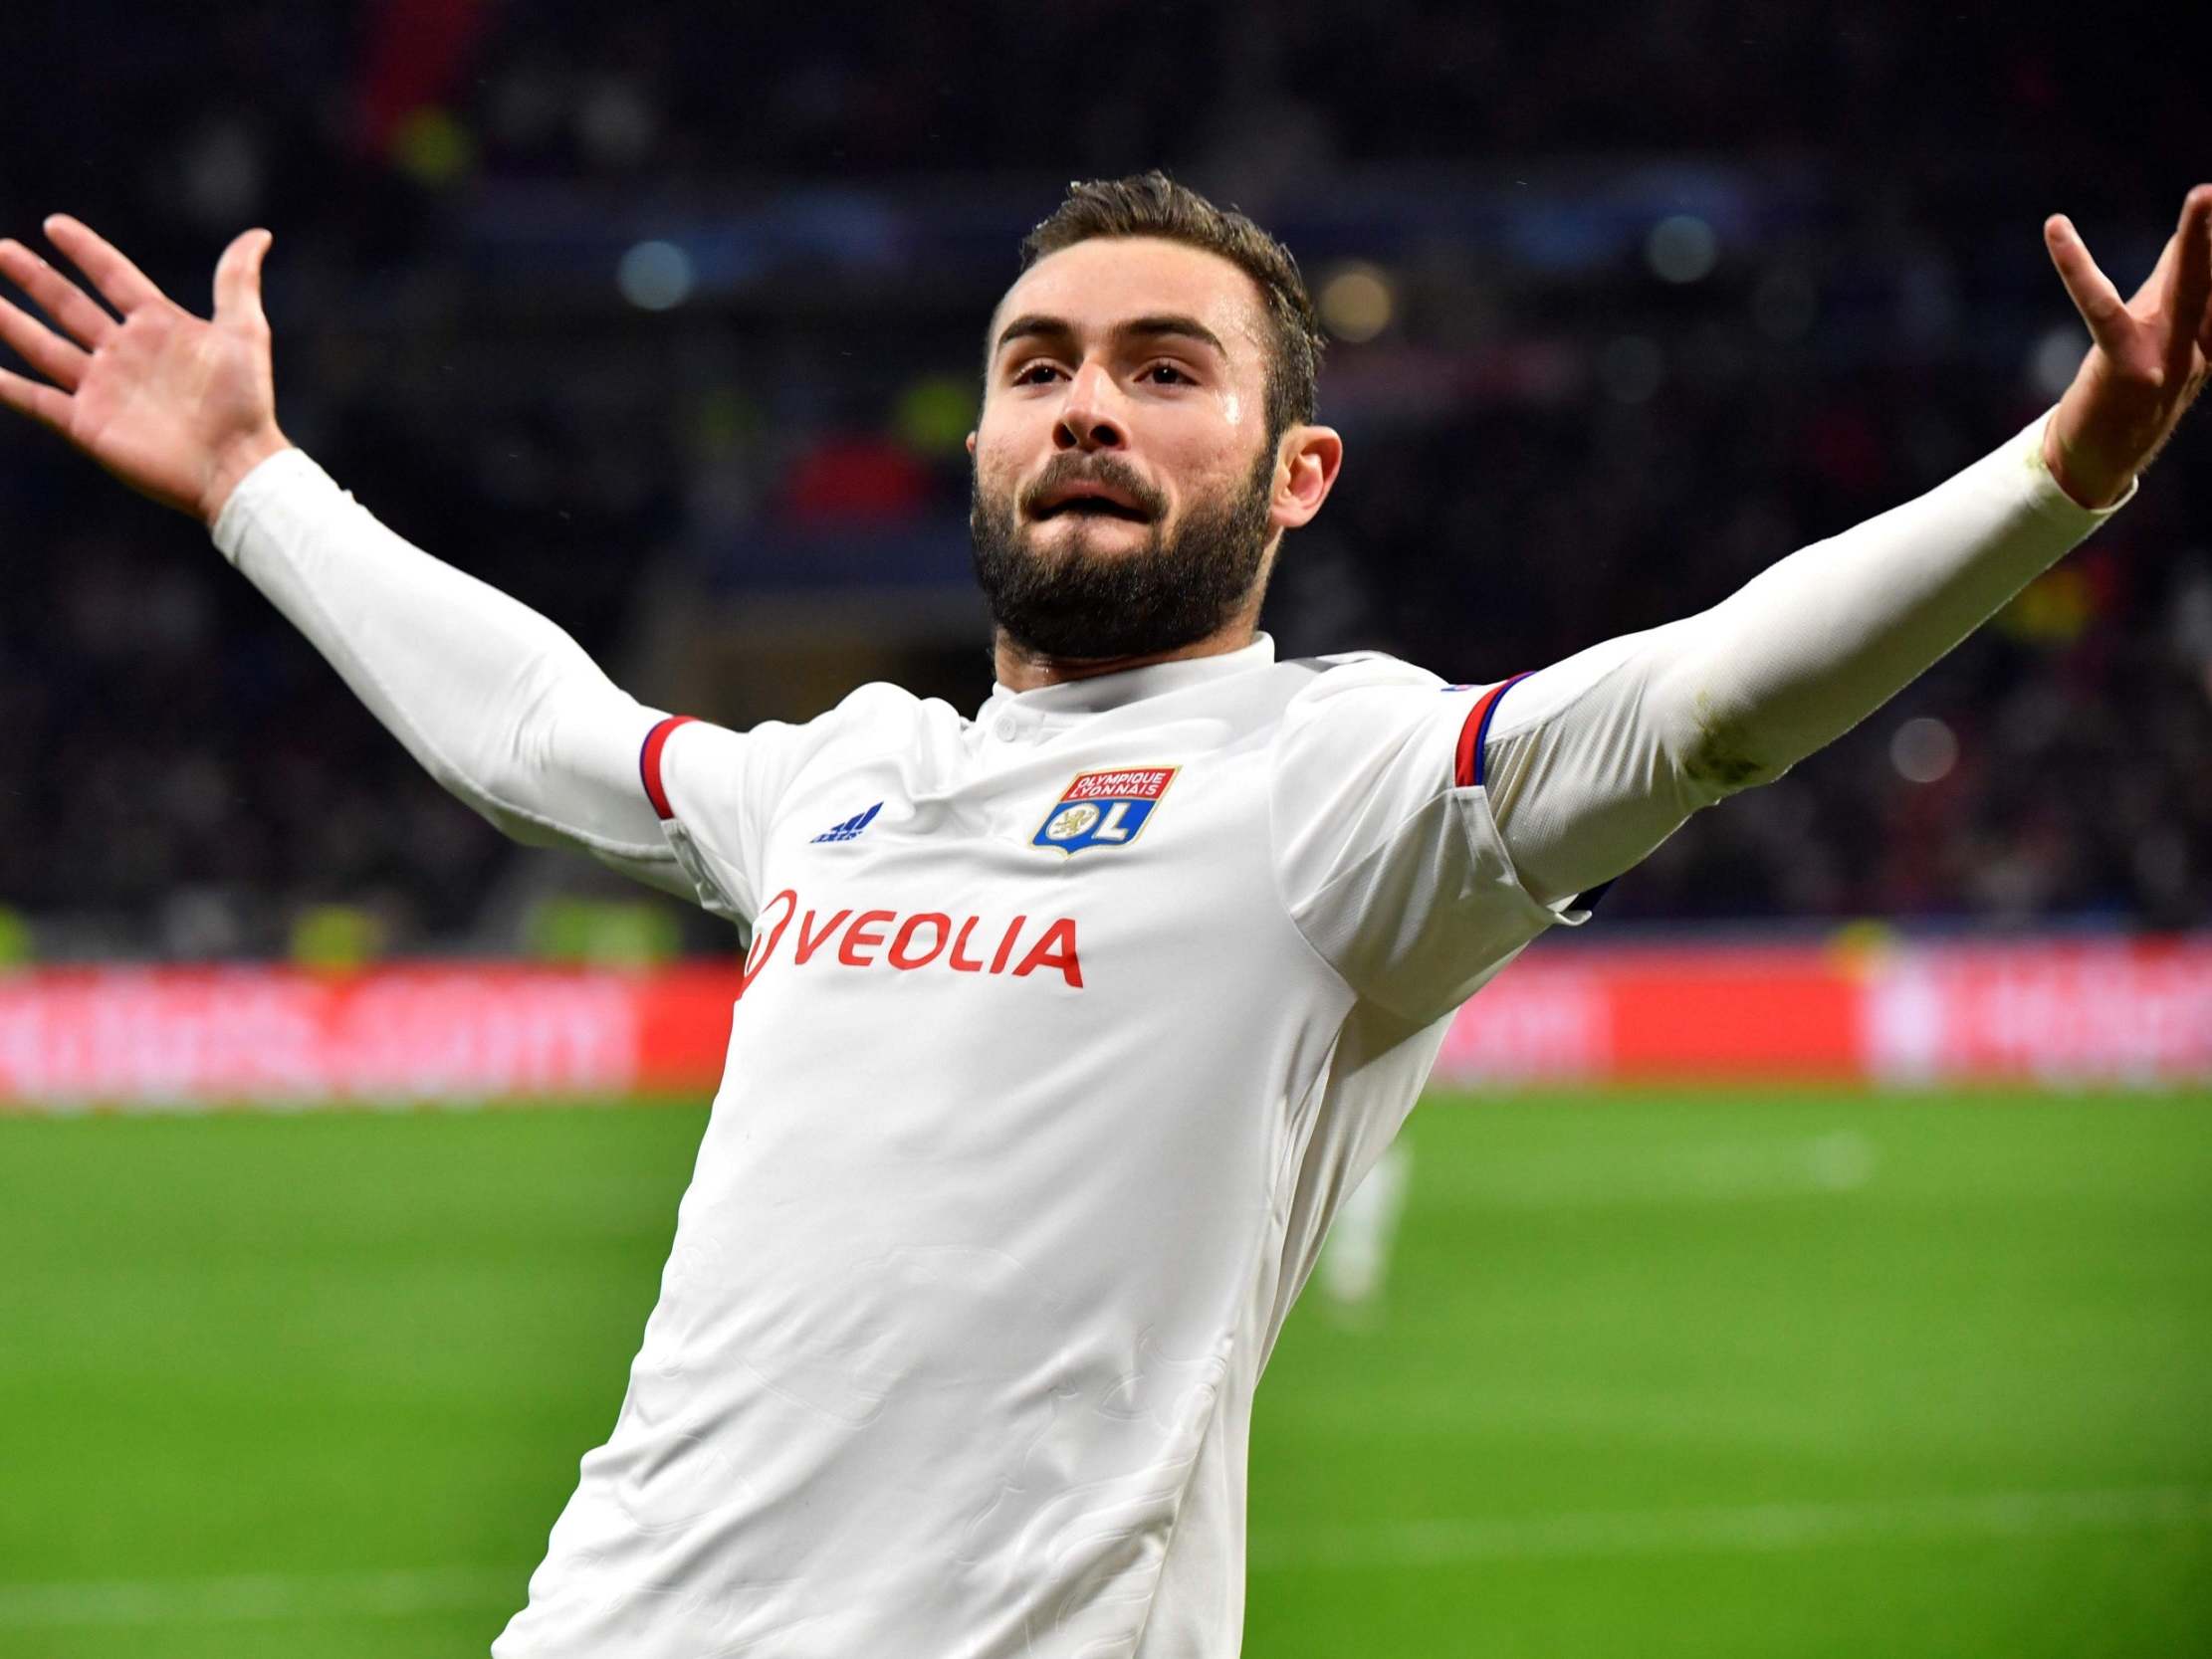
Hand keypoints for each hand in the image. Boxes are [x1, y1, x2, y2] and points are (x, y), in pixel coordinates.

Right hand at [0, 217, 288, 525]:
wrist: (237, 466)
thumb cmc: (246, 402)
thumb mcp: (244, 333)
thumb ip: (237, 282)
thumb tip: (259, 233)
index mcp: (158, 326)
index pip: (113, 277)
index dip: (86, 251)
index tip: (54, 224)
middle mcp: (124, 353)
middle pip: (68, 306)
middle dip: (33, 277)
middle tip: (0, 248)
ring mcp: (103, 388)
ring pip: (43, 346)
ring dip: (10, 321)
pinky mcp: (88, 424)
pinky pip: (37, 401)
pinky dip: (8, 386)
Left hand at [2040, 184, 2211, 509]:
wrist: (2092, 468)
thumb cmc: (2120, 401)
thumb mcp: (2155, 346)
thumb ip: (2167, 296)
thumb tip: (2182, 245)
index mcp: (2206, 346)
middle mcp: (2197, 350)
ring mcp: (2168, 360)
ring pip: (2189, 288)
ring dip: (2197, 240)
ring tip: (2207, 195)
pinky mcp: (2127, 368)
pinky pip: (2102, 308)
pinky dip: (2076, 266)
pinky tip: (2055, 228)